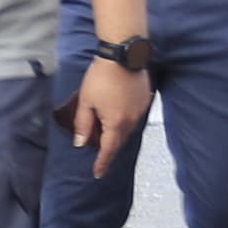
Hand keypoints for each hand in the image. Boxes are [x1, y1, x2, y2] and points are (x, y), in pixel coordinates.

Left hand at [67, 56, 149, 174]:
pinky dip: (123, 119)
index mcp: (116, 123)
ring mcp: (141, 111)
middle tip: (95, 143)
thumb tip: (81, 143)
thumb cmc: (102, 76)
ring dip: (115, 131)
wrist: (123, 54)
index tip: (98, 173)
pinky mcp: (145, 100)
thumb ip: (83, 124)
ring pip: (127, 129)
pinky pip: (134, 116)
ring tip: (103, 123)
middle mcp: (131, 121)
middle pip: (118, 140)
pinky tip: (115, 109)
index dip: (102, 163)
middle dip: (107, 145)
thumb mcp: (86, 101)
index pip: (108, 150)